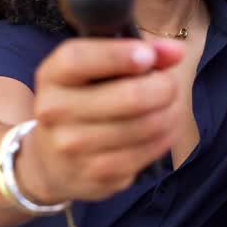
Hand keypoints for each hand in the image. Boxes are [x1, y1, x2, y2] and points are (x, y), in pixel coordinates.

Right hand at [16, 38, 185, 203]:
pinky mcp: (95, 175)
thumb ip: (137, 51)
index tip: (148, 55)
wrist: (50, 161)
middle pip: (128, 96)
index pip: (78, 59)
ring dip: (170, 113)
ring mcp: (72, 147)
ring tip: (172, 106)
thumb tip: (175, 52)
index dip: (119, 55)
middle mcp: (55, 111)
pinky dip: (165, 137)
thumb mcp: (97, 69)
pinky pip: (145, 153)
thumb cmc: (83, 101)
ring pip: (145, 126)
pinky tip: (166, 129)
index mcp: (53, 76)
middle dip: (163, 87)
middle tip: (171, 84)